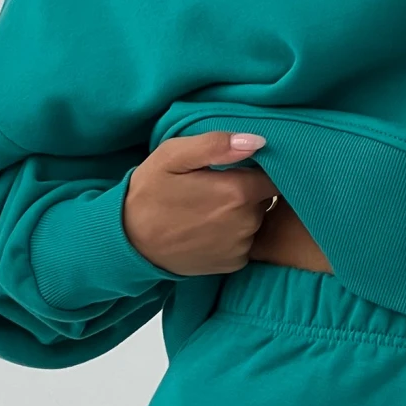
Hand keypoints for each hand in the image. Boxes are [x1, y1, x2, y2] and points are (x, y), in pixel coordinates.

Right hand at [124, 131, 279, 276]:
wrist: (129, 242)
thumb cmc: (150, 192)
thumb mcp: (173, 156)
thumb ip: (216, 144)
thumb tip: (259, 141)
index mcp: (237, 192)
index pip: (275, 175)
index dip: (262, 168)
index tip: (241, 166)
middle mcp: (246, 223)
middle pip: (266, 197)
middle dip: (249, 189)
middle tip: (217, 185)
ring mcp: (241, 247)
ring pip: (257, 219)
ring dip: (243, 212)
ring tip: (210, 207)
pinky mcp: (234, 264)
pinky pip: (247, 241)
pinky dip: (235, 234)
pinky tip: (210, 228)